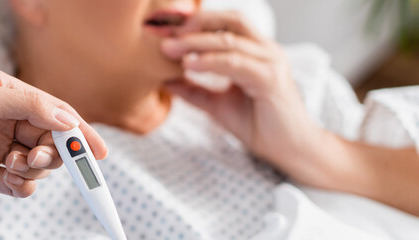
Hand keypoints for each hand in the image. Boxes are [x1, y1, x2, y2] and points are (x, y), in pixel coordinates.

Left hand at [0, 69, 107, 197]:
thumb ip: (30, 106)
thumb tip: (69, 119)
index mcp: (9, 95)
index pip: (55, 113)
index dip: (80, 133)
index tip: (98, 154)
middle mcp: (5, 120)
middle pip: (51, 140)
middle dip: (55, 152)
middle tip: (38, 157)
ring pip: (37, 164)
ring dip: (35, 168)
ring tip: (14, 165)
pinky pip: (18, 184)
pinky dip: (24, 186)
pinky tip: (13, 182)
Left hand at [159, 11, 332, 185]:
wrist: (290, 151)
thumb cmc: (260, 126)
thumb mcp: (218, 104)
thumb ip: (194, 90)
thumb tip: (164, 80)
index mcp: (256, 52)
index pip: (225, 24)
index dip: (195, 23)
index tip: (165, 29)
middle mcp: (266, 51)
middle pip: (230, 20)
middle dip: (195, 23)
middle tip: (165, 32)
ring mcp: (270, 63)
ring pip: (229, 40)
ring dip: (196, 42)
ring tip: (169, 48)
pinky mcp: (270, 79)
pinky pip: (236, 63)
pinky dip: (210, 61)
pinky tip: (189, 64)